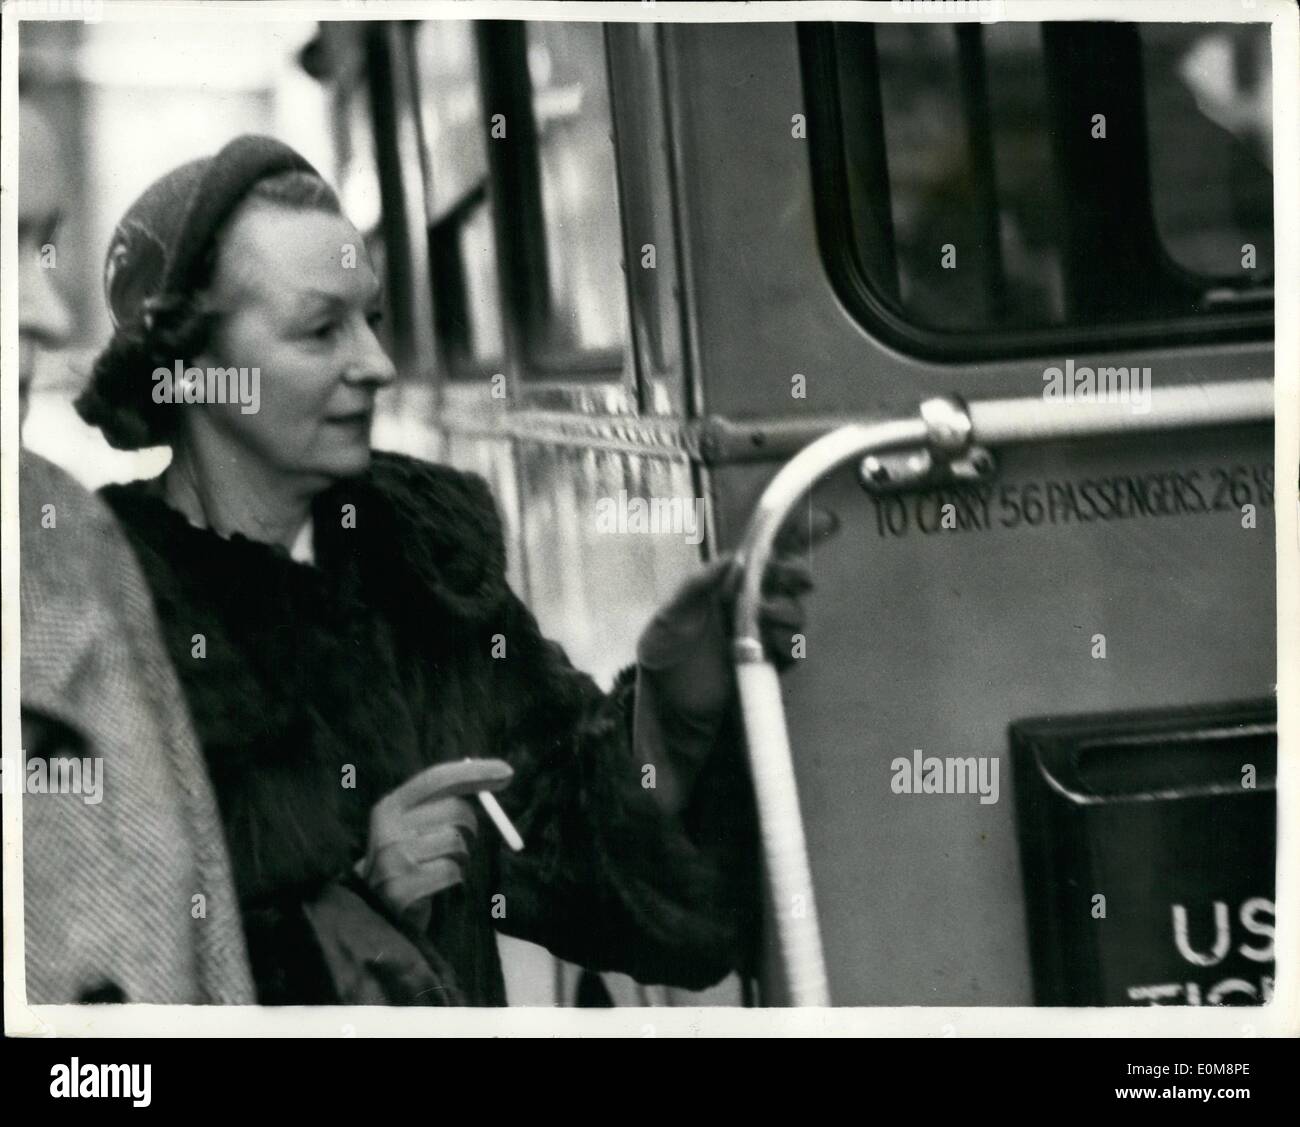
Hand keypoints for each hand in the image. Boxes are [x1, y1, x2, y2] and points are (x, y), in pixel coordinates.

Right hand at [356, 758, 512, 931]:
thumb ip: (445, 799)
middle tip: (466, 839)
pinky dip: (455, 877)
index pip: (438, 779)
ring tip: (443, 864)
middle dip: (471, 824)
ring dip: (462, 855)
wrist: (376, 911)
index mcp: (390, 806)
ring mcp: (393, 860)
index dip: (474, 773)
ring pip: (456, 842)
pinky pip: (452, 871)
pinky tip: (438, 883)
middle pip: (454, 810)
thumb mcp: (414, 824)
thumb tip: (497, 775)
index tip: (507, 772)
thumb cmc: (410, 859)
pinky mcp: (403, 889)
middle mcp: (388, 829)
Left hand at [634, 507, 838, 813]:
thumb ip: (696, 587)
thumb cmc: (664, 655)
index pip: (765, 552)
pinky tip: (770, 645)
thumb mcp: (670, 617)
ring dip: (787, 611)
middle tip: (788, 578)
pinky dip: (788, 643)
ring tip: (762, 617)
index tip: (829, 521)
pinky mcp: (768, 664)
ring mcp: (761, 634)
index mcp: (726, 584)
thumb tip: (729, 559)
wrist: (667, 708)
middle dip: (795, 574)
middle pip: (789, 580)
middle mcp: (748, 604)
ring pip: (793, 613)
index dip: (797, 534)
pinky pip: (792, 648)